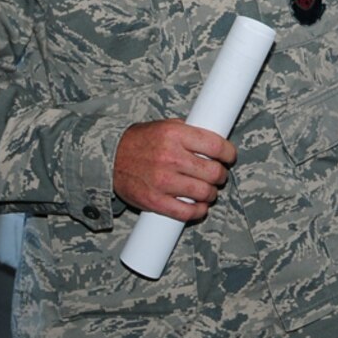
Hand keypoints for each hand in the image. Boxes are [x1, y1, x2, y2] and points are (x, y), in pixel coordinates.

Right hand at [114, 119, 236, 221]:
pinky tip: (200, 206)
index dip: (229, 153)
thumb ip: (187, 130)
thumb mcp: (162, 125)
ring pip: (204, 192)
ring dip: (211, 194)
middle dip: (220, 175)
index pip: (216, 145)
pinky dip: (198, 211)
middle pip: (213, 171)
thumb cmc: (138, 141)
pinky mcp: (155, 201)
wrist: (108, 158)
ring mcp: (163, 181)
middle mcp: (170, 157)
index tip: (229, 157)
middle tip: (218, 175)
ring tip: (208, 191)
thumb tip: (213, 137)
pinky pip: (187, 211)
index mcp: (175, 134)